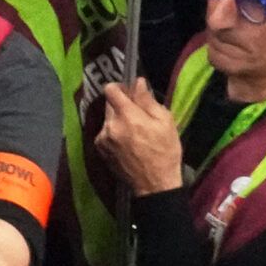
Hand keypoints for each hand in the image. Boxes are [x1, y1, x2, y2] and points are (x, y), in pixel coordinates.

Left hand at [96, 79, 181, 196]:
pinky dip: (114, 132)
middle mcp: (110, 126)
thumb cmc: (165, 151)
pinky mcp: (100, 150)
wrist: (154, 183)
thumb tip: (137, 82)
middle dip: (122, 104)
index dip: (120, 87)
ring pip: (108, 119)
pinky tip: (128, 141)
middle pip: (109, 104)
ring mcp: (102, 139)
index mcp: (127, 116)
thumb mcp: (164, 121)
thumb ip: (147, 100)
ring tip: (135, 130)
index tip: (129, 90)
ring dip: (118, 119)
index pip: (110, 90)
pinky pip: (105, 132)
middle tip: (138, 113)